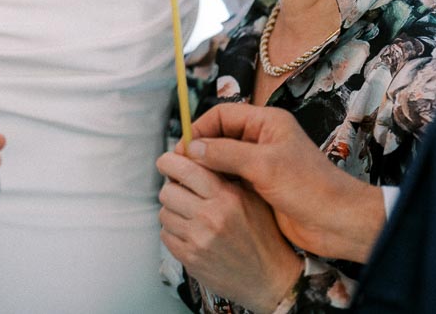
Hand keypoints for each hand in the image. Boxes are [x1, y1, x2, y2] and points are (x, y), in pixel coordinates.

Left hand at [158, 151, 303, 311]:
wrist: (271, 279)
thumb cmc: (264, 237)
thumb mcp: (253, 198)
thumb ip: (226, 175)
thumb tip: (197, 155)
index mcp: (227, 197)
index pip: (185, 168)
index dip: (170, 161)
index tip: (167, 162)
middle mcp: (210, 217)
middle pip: (168, 191)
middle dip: (172, 189)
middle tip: (182, 192)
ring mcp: (198, 240)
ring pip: (164, 213)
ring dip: (172, 212)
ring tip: (189, 216)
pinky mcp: (190, 259)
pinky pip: (166, 236)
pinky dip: (173, 232)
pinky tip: (190, 233)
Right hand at [188, 104, 385, 262]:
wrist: (338, 223)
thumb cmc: (310, 188)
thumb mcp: (264, 166)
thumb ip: (226, 153)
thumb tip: (191, 149)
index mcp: (268, 122)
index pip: (222, 114)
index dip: (199, 129)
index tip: (182, 150)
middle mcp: (263, 138)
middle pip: (220, 135)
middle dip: (200, 149)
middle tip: (179, 169)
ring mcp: (262, 162)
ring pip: (224, 158)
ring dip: (206, 168)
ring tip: (187, 183)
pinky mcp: (261, 185)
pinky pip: (231, 178)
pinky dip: (217, 183)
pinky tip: (205, 195)